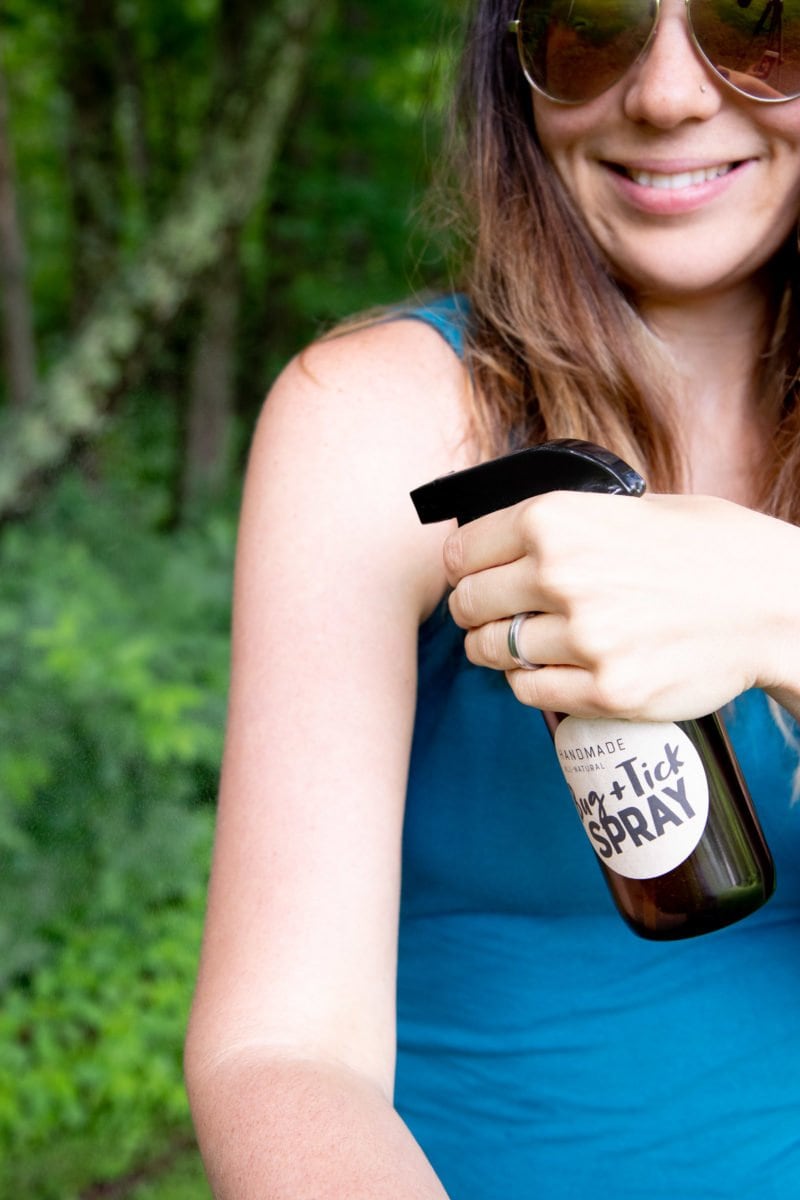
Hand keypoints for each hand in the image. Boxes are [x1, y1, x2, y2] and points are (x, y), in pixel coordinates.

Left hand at [444, 490, 799, 720]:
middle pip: (469, 605)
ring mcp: (583, 637)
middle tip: (491, 615)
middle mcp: (561, 575)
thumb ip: (562, 524)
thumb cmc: (706, 549)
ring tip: (523, 643)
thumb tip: (499, 541)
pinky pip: (528, 691)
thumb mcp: (627, 508)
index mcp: (556, 519)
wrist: (772, 602)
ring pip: (492, 651)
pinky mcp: (605, 689)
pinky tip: (553, 669)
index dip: (463, 568)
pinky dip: (530, 683)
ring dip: (498, 650)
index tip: (470, 577)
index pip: (462, 552)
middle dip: (474, 612)